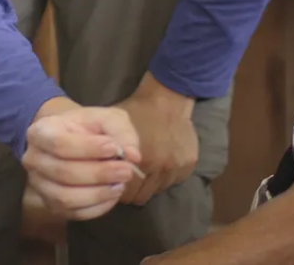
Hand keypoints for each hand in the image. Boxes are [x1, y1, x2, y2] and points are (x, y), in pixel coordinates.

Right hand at [22, 96, 142, 220]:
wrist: (71, 138)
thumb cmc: (87, 126)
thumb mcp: (105, 118)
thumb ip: (120, 131)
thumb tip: (133, 156)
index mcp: (41, 132)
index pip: (60, 144)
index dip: (88, 149)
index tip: (113, 148)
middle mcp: (33, 160)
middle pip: (63, 173)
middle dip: (99, 174)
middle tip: (126, 170)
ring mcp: (40, 185)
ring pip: (66, 197)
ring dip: (98, 194)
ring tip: (120, 185)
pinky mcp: (52, 205)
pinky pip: (74, 213)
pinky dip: (97, 207)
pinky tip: (112, 195)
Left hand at [115, 72, 197, 205]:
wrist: (167, 97)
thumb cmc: (137, 111)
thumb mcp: (115, 128)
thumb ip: (109, 153)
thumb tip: (104, 176)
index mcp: (141, 160)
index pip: (126, 192)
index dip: (118, 188)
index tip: (115, 183)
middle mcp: (160, 168)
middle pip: (141, 196)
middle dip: (133, 190)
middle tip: (128, 180)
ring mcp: (176, 168)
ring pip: (158, 190)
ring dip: (150, 184)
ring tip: (145, 172)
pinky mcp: (189, 165)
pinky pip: (174, 181)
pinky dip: (166, 177)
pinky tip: (160, 164)